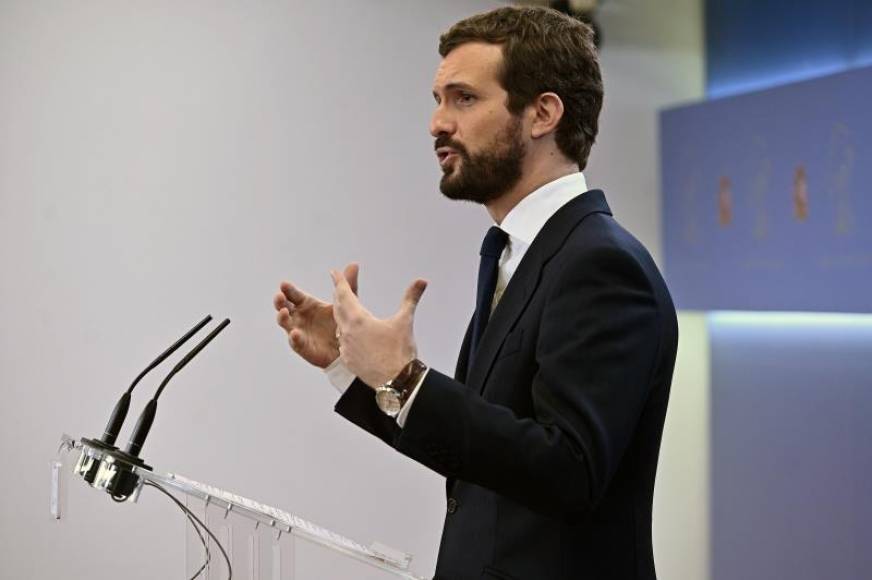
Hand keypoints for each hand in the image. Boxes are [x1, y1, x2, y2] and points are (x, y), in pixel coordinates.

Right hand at [274, 263, 358, 368]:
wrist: (349, 347)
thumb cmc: (343, 323)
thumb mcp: (347, 302)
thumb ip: (348, 285)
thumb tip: (354, 264)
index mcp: (307, 305)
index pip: (293, 294)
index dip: (288, 289)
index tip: (284, 284)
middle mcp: (300, 317)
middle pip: (284, 307)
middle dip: (279, 301)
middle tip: (279, 296)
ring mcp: (300, 332)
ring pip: (286, 324)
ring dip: (282, 318)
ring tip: (284, 313)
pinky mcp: (304, 347)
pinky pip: (296, 343)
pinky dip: (294, 338)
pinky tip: (295, 333)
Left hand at [331, 268, 427, 387]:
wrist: (396, 381)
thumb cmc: (399, 353)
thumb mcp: (405, 321)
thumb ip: (411, 298)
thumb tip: (421, 281)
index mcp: (359, 319)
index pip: (345, 294)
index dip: (340, 282)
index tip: (334, 272)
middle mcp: (348, 332)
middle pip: (338, 308)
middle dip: (339, 295)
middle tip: (338, 286)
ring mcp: (346, 347)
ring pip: (339, 325)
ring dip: (340, 314)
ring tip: (343, 307)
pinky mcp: (349, 360)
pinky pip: (342, 341)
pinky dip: (344, 332)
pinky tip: (348, 333)